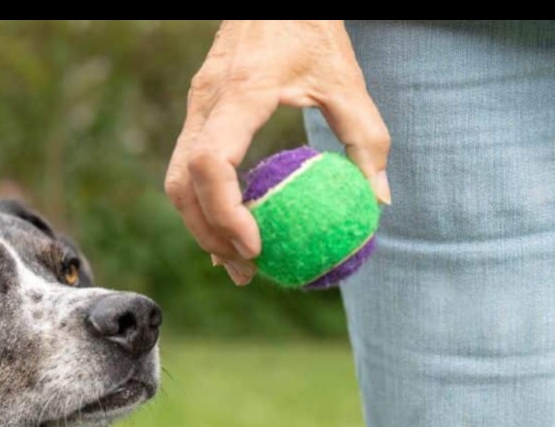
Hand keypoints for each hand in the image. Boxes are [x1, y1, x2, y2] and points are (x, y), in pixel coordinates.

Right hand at [165, 20, 391, 284]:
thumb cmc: (311, 28)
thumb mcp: (347, 78)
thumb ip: (365, 137)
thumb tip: (378, 201)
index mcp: (239, 93)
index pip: (209, 163)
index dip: (224, 212)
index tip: (255, 245)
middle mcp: (205, 103)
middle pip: (182, 185)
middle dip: (208, 234)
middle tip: (245, 269)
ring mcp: (195, 108)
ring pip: (176, 182)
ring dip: (201, 226)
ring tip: (236, 261)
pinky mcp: (197, 113)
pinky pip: (186, 169)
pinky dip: (203, 205)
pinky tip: (228, 230)